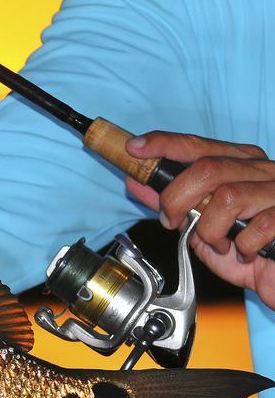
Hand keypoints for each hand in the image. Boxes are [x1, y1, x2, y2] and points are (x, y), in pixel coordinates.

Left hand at [124, 131, 274, 307]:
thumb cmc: (246, 248)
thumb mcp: (201, 224)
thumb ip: (174, 203)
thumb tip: (137, 183)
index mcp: (240, 164)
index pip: (198, 145)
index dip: (165, 145)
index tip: (135, 148)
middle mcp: (262, 171)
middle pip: (207, 168)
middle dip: (176, 198)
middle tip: (172, 221)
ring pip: (228, 196)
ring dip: (209, 228)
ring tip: (216, 242)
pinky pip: (254, 227)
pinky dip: (239, 247)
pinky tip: (243, 252)